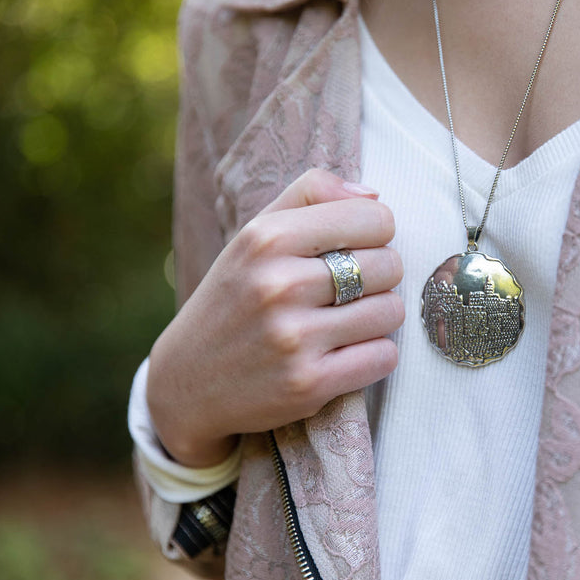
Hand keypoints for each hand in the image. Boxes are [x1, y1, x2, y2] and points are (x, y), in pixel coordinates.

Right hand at [147, 169, 403, 466]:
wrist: (188, 381)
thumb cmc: (232, 301)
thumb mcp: (252, 237)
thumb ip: (308, 196)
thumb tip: (373, 195)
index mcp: (267, 238)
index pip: (374, 217)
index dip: (375, 233)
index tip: (356, 248)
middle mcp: (279, 285)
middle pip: (389, 265)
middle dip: (378, 277)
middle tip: (349, 290)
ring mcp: (293, 338)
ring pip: (391, 311)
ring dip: (377, 318)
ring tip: (345, 322)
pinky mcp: (308, 384)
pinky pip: (384, 356)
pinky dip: (374, 355)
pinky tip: (344, 353)